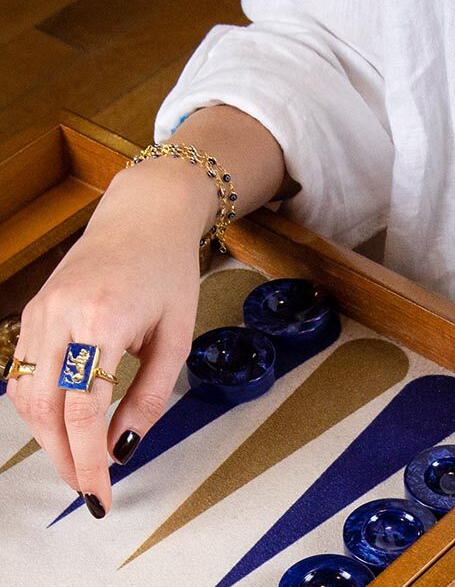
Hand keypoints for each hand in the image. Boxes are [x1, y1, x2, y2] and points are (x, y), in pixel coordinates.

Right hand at [6, 158, 213, 517]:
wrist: (145, 217)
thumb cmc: (169, 272)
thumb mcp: (176, 336)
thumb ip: (150, 396)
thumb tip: (123, 449)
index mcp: (104, 319)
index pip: (84, 410)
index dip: (90, 460)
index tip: (101, 494)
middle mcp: (61, 315)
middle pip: (46, 410)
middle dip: (64, 458)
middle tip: (88, 488)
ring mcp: (39, 311)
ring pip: (25, 396)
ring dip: (47, 438)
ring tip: (76, 462)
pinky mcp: (33, 310)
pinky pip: (23, 372)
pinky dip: (38, 408)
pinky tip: (62, 424)